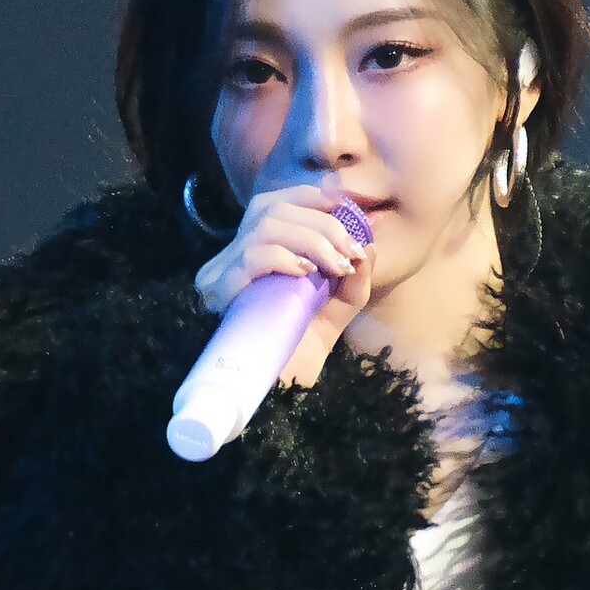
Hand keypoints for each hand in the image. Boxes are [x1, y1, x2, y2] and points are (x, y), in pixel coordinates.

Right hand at [192, 183, 376, 388]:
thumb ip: (353, 278)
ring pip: (266, 224)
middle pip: (274, 208)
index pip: (278, 201)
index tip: (348, 212)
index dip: (313, 197)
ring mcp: (222, 271)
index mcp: (255, 251)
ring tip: (335, 265)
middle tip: (350, 253)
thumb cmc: (302, 348)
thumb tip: (369, 246)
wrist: (279, 392)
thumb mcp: (336, 308)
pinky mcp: (221, 289)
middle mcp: (233, 255)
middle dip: (322, 224)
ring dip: (312, 239)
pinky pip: (253, 255)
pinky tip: (306, 273)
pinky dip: (287, 257)